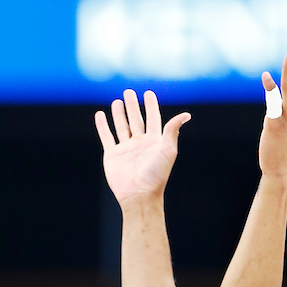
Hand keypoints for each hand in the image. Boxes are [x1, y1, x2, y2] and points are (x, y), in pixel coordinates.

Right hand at [95, 90, 190, 205]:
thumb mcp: (167, 150)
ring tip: (117, 101)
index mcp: (155, 142)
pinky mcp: (112, 155)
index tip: (148, 93)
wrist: (139, 194)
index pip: (153, 119)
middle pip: (136, 120)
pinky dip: (103, 126)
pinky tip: (100, 115)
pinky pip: (107, 137)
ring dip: (119, 114)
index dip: (151, 106)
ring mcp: (126, 149)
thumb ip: (172, 130)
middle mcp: (140, 144)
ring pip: (122, 126)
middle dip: (133, 106)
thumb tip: (186, 114)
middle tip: (128, 92)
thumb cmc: (156, 174)